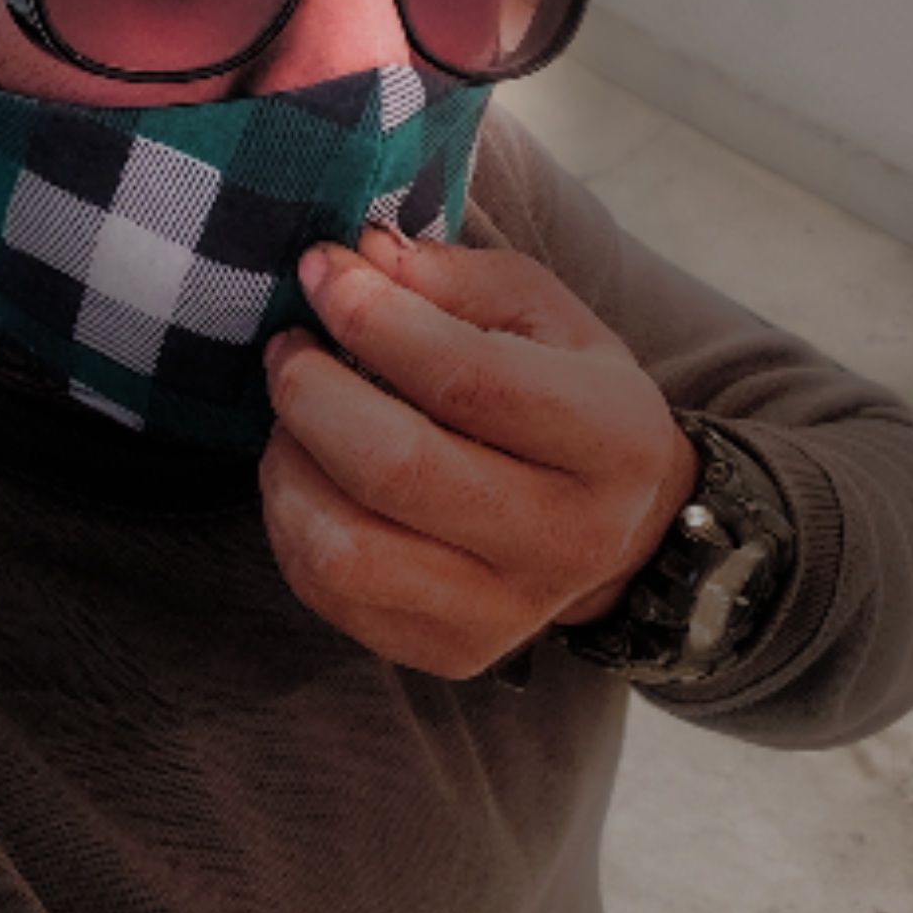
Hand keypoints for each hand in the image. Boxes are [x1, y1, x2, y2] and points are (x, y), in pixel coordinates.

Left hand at [260, 227, 700, 678]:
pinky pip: (329, 593)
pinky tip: (307, 477)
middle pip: (397, 469)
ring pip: (347, 550)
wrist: (624, 532)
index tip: (321, 270)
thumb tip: (358, 258)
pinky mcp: (451, 654)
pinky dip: (291, 524)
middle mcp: (566, 538)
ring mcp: (507, 611)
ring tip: (294, 419)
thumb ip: (454, 279)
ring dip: (289, 466)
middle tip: (290, 349)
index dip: (372, 318)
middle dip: (312, 393)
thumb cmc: (569, 397)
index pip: (467, 379)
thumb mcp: (546, 315)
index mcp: (610, 437)